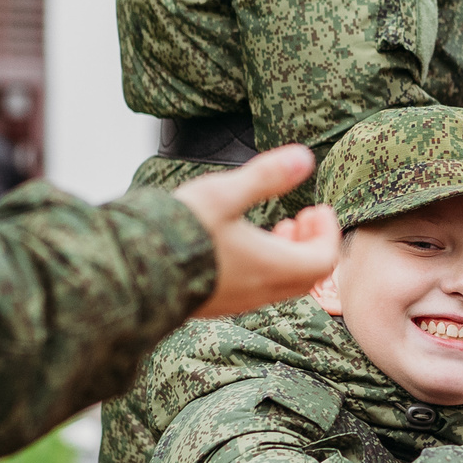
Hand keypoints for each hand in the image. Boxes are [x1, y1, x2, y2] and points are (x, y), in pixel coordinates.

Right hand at [171, 146, 342, 318]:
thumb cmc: (180, 231)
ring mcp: (238, 301)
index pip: (324, 259)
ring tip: (274, 228)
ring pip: (281, 284)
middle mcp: (260, 290)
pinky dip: (264, 267)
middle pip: (307, 275)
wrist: (134, 270)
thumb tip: (304, 157)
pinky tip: (241, 245)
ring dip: (287, 255)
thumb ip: (266, 176)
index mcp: (271, 266)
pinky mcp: (217, 304)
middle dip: (310, 244)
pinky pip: (255, 290)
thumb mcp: (225, 194)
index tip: (316, 209)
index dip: (328, 233)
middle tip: (300, 218)